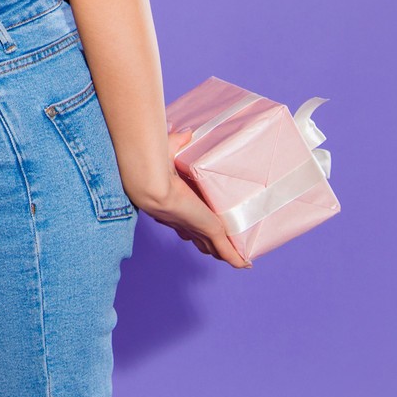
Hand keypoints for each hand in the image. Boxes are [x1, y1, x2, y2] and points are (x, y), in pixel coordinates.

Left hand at [135, 130, 251, 268]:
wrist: (151, 183)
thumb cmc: (154, 166)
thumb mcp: (170, 149)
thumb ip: (179, 141)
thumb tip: (186, 131)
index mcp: (175, 205)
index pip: (184, 221)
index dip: (192, 226)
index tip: (199, 226)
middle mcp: (184, 221)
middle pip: (199, 239)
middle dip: (210, 244)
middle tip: (224, 244)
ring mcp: (196, 228)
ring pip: (213, 247)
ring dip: (225, 252)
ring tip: (239, 255)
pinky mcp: (208, 230)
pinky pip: (225, 250)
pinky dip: (236, 258)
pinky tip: (245, 264)